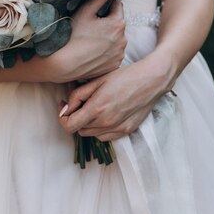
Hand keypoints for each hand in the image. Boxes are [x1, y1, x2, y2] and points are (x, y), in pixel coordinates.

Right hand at [46, 0, 126, 83]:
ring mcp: (119, 55)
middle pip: (117, 24)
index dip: (107, 4)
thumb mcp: (86, 11)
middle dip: (107, 22)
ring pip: (116, 39)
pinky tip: (93, 51)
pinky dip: (106, 51)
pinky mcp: (114, 66)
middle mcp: (123, 40)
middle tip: (91, 25)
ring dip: (108, 37)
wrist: (63, 64)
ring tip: (91, 39)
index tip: (96, 9)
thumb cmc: (72, 35)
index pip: (117, 6)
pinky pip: (113, 54)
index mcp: (118, 24)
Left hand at [58, 49, 174, 139]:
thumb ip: (77, 95)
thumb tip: (65, 108)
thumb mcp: (97, 80)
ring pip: (91, 134)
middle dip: (75, 119)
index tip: (64, 107)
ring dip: (87, 124)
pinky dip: (99, 129)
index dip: (63, 118)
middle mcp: (106, 122)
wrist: (151, 80)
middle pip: (79, 130)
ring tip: (93, 108)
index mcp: (97, 108)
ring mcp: (117, 129)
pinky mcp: (126, 131)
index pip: (69, 125)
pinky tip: (104, 115)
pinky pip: (104, 137)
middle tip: (80, 104)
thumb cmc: (124, 76)